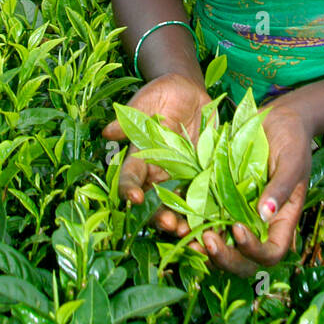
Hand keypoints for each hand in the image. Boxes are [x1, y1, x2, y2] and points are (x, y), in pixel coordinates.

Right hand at [102, 72, 208, 234]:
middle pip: (155, 202)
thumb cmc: (160, 95)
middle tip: (169, 224)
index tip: (134, 198)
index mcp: (140, 158)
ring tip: (191, 231)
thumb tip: (108, 132)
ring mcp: (181, 177)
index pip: (130, 178)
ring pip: (179, 206)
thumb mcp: (145, 102)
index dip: (129, 190)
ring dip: (184, 221)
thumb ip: (130, 118)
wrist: (188, 92)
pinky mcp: (203, 175)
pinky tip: (216, 222)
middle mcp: (158, 173)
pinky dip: (209, 211)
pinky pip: (205, 197)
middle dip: (160, 216)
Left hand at [199, 102, 313, 277]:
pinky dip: (192, 224)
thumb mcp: (292, 160)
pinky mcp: (219, 199)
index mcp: (280, 221)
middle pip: (243, 260)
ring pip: (222, 246)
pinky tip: (178, 218)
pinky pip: (205, 219)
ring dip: (204, 249)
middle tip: (207, 241)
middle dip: (225, 258)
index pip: (270, 253)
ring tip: (187, 235)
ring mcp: (237, 214)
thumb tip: (266, 213)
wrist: (277, 119)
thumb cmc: (292, 139)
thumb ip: (281, 187)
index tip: (238, 228)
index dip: (254, 251)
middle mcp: (258, 224)